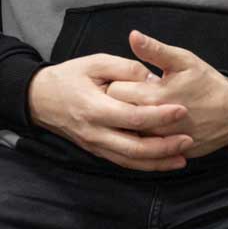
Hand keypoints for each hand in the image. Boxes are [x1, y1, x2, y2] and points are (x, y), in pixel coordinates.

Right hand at [27, 54, 192, 171]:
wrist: (38, 98)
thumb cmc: (69, 76)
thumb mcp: (95, 62)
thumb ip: (125, 68)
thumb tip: (153, 77)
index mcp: (95, 108)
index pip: (133, 118)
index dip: (159, 116)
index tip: (182, 110)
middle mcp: (95, 132)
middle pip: (133, 147)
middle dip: (164, 146)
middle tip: (188, 139)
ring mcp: (94, 145)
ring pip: (129, 161)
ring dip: (157, 162)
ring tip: (183, 157)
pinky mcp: (96, 150)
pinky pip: (122, 162)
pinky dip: (143, 165)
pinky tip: (163, 163)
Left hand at [105, 30, 227, 159]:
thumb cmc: (207, 83)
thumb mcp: (184, 60)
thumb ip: (155, 50)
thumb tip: (133, 35)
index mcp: (152, 96)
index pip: (113, 90)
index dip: (120, 82)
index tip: (132, 80)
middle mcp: (152, 123)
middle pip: (116, 113)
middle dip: (122, 102)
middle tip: (138, 94)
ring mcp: (158, 142)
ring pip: (127, 132)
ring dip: (131, 121)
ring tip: (146, 109)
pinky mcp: (165, 154)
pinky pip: (142, 147)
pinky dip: (143, 136)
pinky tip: (154, 125)